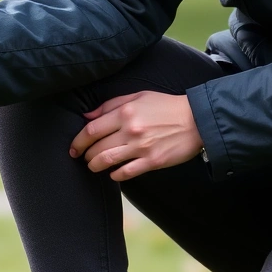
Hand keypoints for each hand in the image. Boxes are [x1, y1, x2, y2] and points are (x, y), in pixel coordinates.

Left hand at [70, 91, 203, 180]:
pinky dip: (115, 175)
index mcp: (125, 112)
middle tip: (83, 158)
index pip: (92, 130)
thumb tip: (87, 116)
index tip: (74, 148)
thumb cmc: (165, 106)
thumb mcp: (138, 97)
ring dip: (95, 166)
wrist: (197, 119)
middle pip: (97, 148)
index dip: (78, 141)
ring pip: (107, 161)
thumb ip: (111, 105)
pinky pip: (126, 173)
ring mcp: (141, 147)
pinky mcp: (152, 161)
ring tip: (93, 166)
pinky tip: (113, 173)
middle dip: (85, 155)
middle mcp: (130, 130)